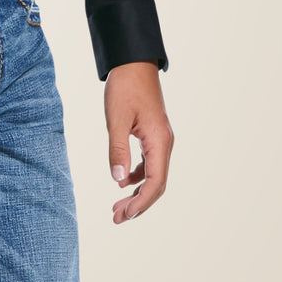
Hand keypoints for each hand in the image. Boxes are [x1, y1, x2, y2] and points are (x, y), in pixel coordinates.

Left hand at [104, 60, 172, 223]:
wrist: (133, 62)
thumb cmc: (125, 87)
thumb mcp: (116, 119)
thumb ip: (117, 150)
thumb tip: (118, 182)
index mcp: (159, 141)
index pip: (155, 182)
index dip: (141, 202)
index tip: (124, 215)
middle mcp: (165, 143)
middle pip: (157, 184)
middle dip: (138, 204)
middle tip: (117, 218)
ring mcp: (160, 139)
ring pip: (153, 175)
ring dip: (137, 192)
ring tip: (117, 207)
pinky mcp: (153, 134)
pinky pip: (150, 163)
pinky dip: (137, 176)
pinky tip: (123, 182)